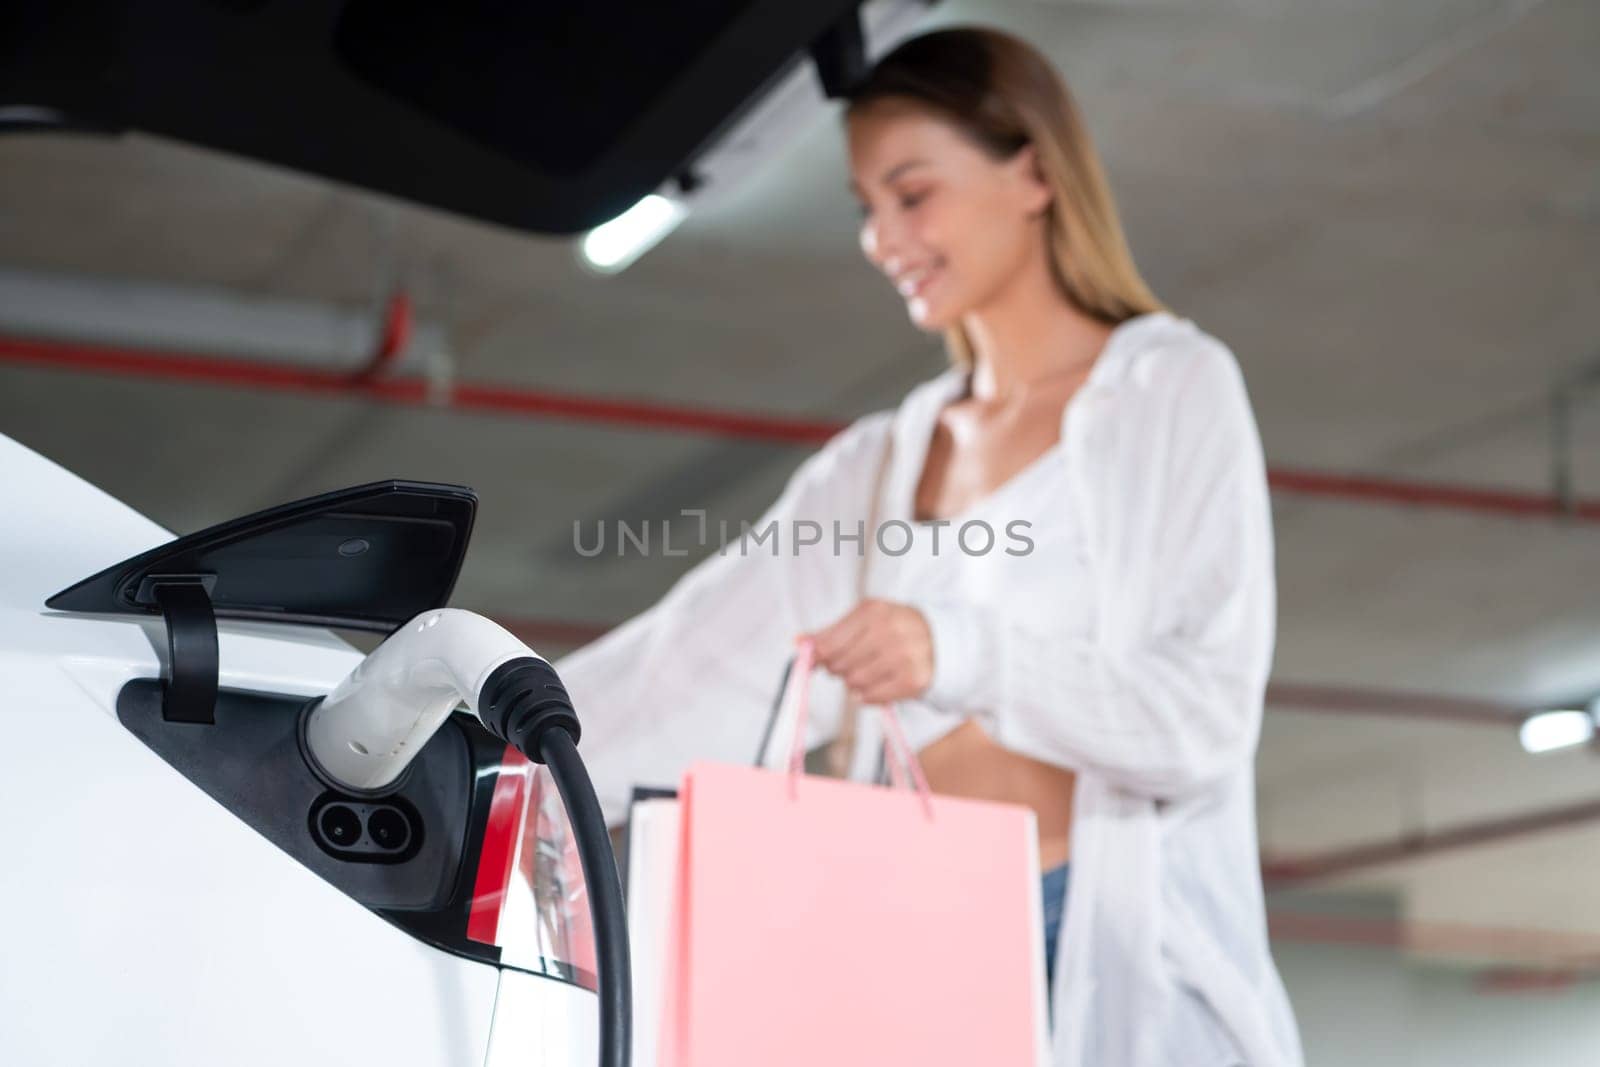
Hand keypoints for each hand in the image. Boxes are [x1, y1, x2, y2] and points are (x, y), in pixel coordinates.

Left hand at [806, 598, 934, 703]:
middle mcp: (890, 630)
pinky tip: (877, 684)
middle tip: (851, 664)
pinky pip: (872, 698)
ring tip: (866, 672)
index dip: (818, 657)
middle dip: (839, 669)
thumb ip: (828, 633)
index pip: (828, 645)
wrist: (937, 638)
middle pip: (839, 665)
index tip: (819, 660)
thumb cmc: (890, 628)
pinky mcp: (914, 680)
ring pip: (854, 683)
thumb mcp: (862, 620)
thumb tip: (797, 643)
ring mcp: (904, 655)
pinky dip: (868, 696)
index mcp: (873, 611)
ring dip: (854, 683)